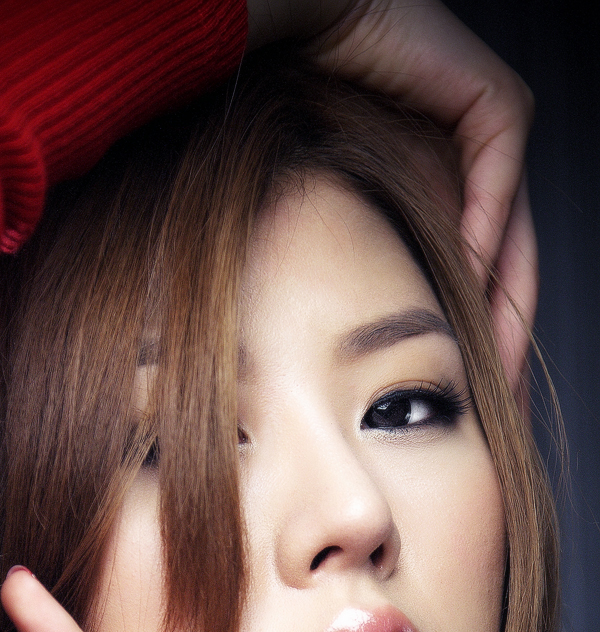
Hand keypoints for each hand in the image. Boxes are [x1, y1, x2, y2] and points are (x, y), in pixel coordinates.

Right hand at [248, 0, 536, 394]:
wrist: (286, 40)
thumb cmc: (286, 132)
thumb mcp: (324, 240)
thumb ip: (344, 290)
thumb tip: (335, 378)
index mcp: (436, 215)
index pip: (471, 297)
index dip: (471, 358)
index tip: (466, 420)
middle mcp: (467, 184)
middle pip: (506, 278)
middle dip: (503, 350)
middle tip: (498, 418)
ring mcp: (483, 143)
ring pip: (515, 240)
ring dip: (505, 306)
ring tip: (489, 369)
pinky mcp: (490, 105)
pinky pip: (499, 178)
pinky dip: (486, 231)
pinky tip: (466, 280)